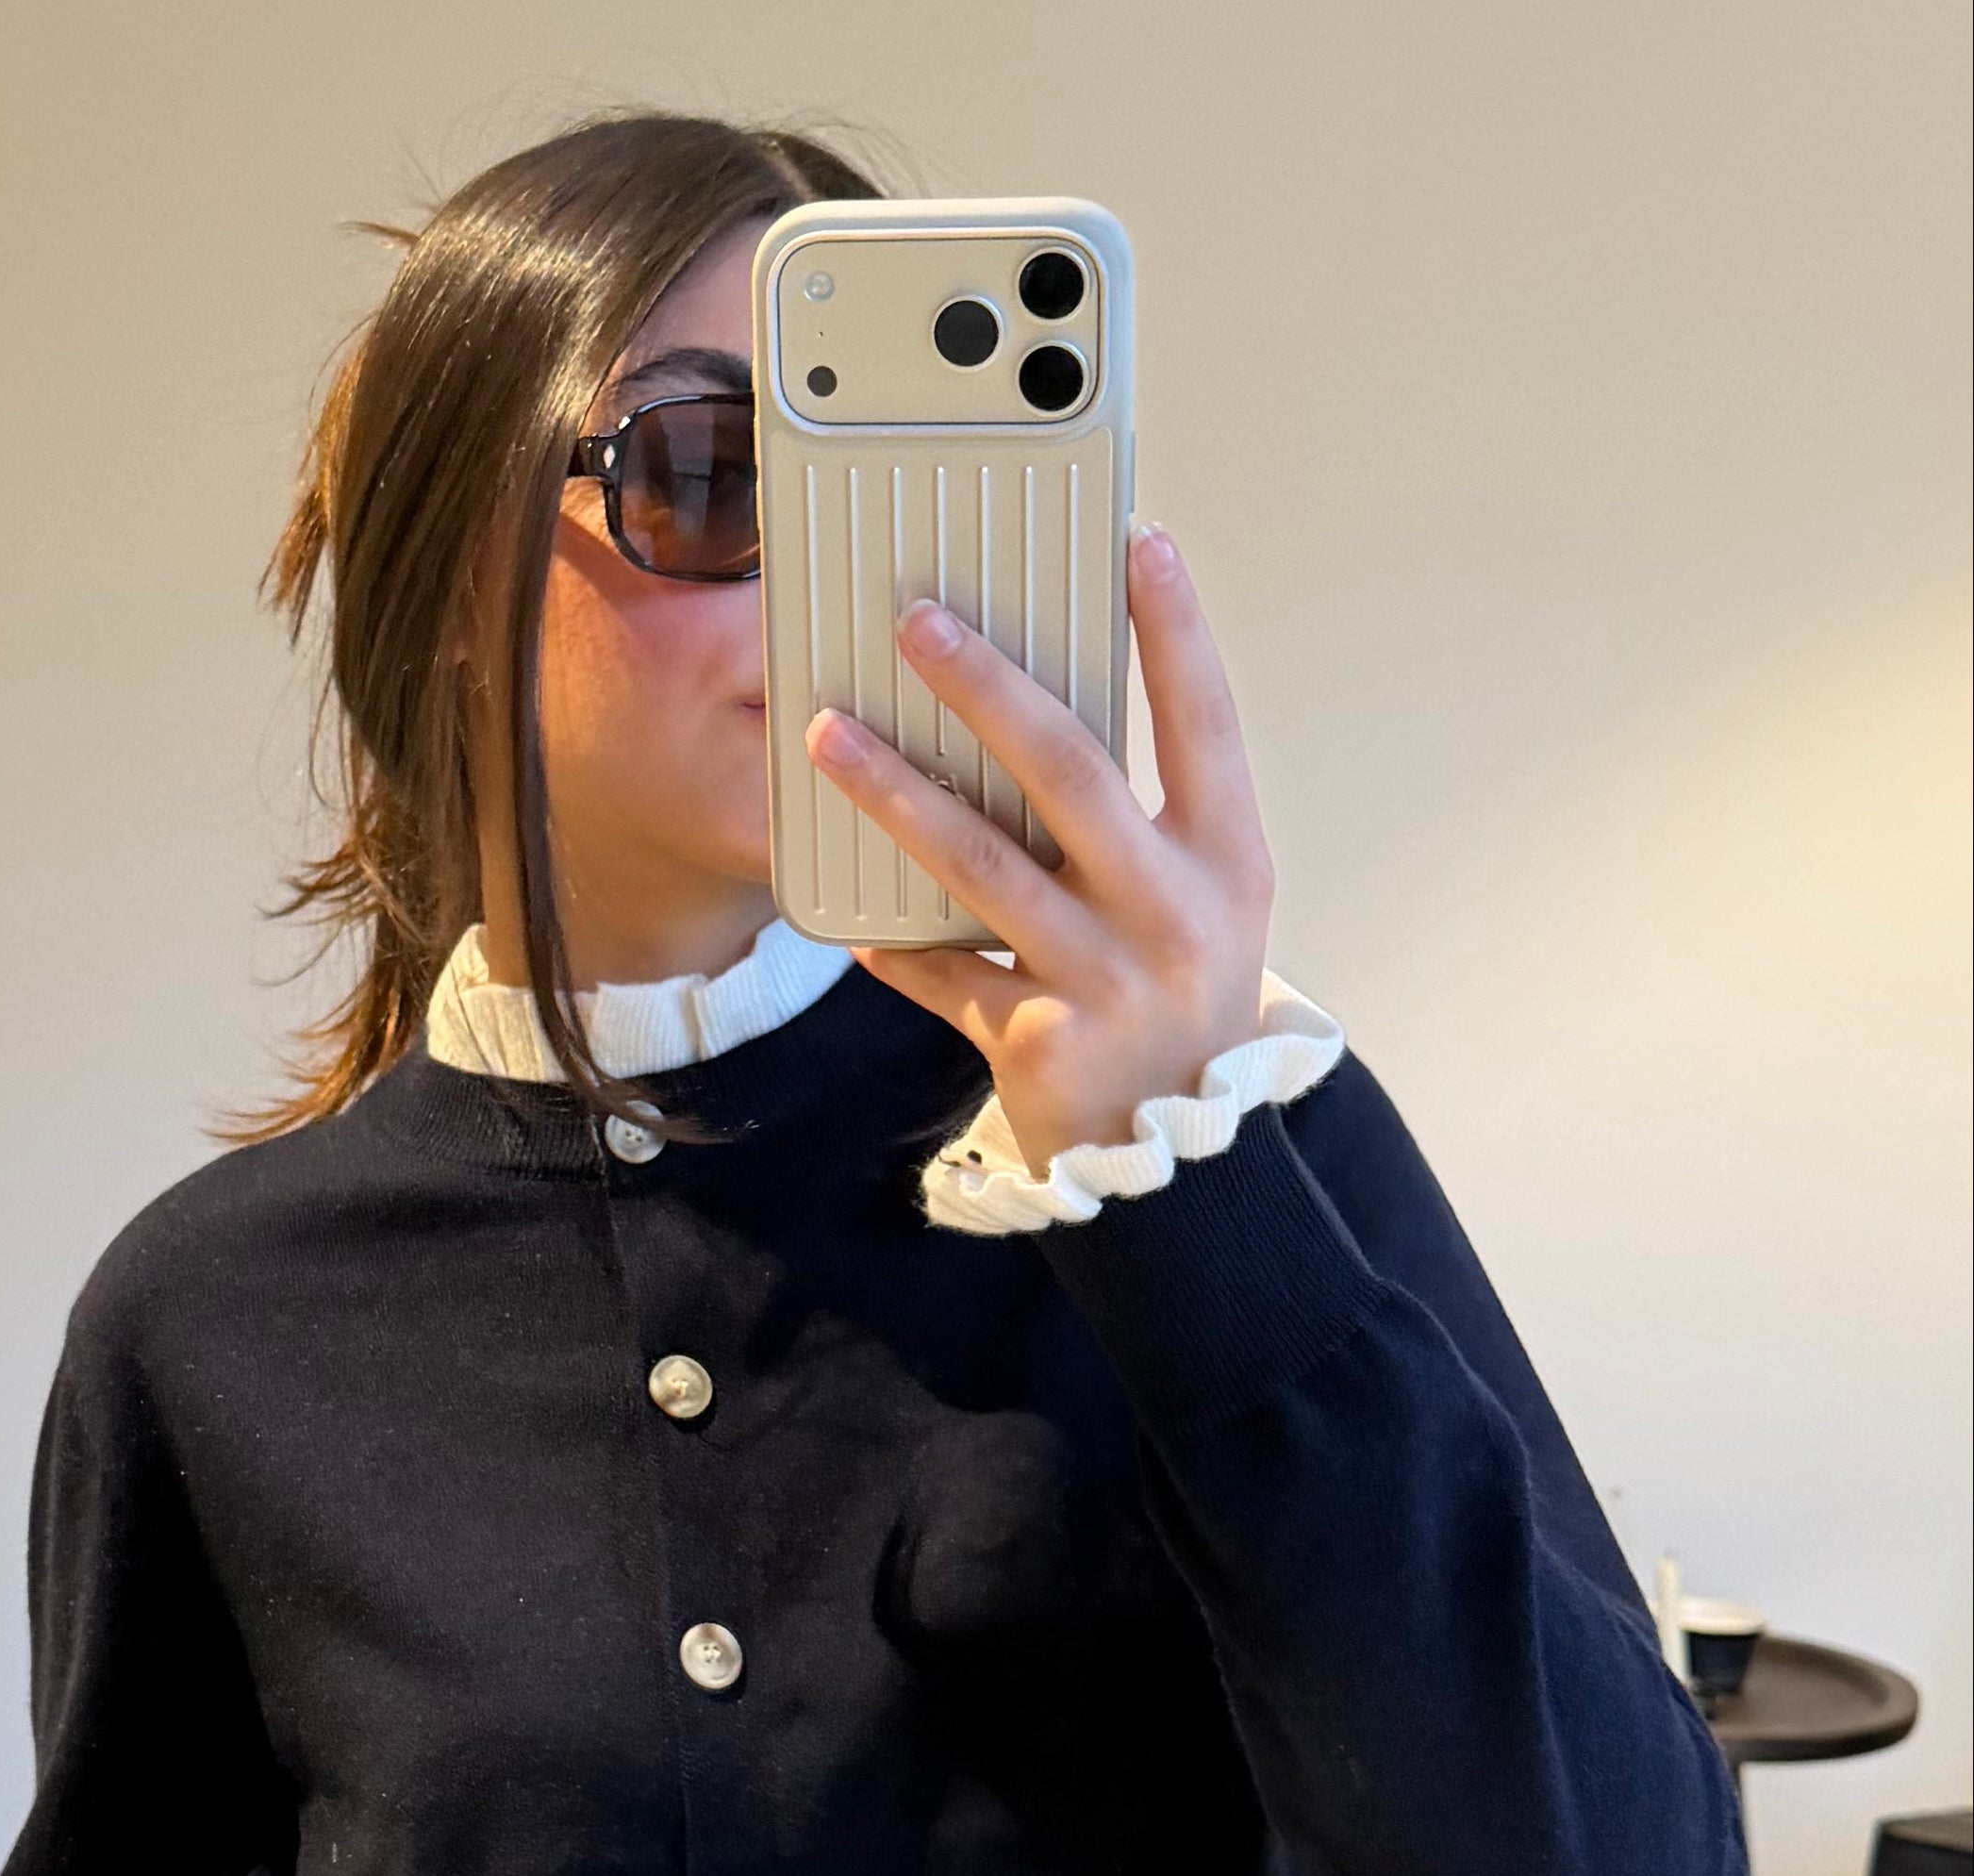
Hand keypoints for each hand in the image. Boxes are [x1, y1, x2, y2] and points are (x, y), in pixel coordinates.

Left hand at [802, 525, 1275, 1179]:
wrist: (1184, 1156)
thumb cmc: (1180, 1001)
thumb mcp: (1204, 903)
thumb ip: (1150, 817)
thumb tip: (1045, 706)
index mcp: (1227, 860)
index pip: (1204, 721)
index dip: (1176, 630)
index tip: (1137, 541)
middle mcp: (1172, 913)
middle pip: (1070, 774)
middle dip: (987, 688)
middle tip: (916, 623)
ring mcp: (1105, 981)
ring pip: (983, 867)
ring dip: (897, 794)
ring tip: (827, 737)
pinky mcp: (1039, 1045)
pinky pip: (947, 977)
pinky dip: (895, 945)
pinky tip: (847, 918)